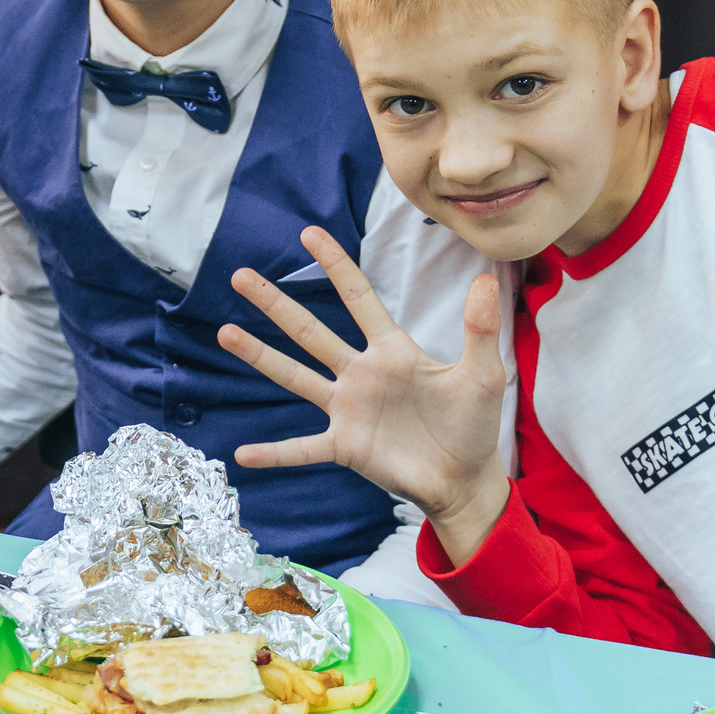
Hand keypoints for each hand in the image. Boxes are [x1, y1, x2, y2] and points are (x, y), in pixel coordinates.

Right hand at [216, 227, 510, 560]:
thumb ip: (479, 329)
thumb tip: (488, 278)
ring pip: (296, 376)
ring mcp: (348, 410)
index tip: (309, 234)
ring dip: (260, 356)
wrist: (465, 479)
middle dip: (276, 303)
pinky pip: (302, 448)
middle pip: (310, 331)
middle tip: (240, 275)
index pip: (358, 298)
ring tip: (226, 332)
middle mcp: (361, 374)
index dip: (335, 265)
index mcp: (392, 351)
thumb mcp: (482, 375)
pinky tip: (244, 453)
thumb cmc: (472, 425)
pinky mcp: (345, 447)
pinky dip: (274, 452)